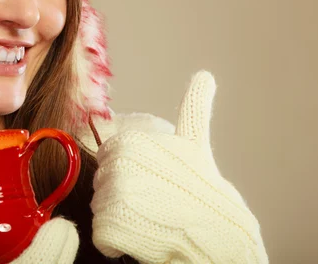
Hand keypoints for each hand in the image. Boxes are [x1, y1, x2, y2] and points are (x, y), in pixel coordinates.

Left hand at [91, 71, 267, 262]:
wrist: (217, 231)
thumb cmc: (201, 186)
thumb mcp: (195, 141)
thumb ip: (193, 106)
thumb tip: (205, 76)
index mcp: (130, 141)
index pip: (106, 156)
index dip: (128, 171)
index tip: (152, 177)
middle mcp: (118, 164)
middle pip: (101, 182)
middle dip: (122, 193)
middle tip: (154, 198)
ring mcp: (114, 197)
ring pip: (100, 208)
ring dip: (120, 217)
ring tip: (151, 215)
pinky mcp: (112, 228)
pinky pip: (101, 235)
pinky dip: (116, 241)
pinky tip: (142, 234)